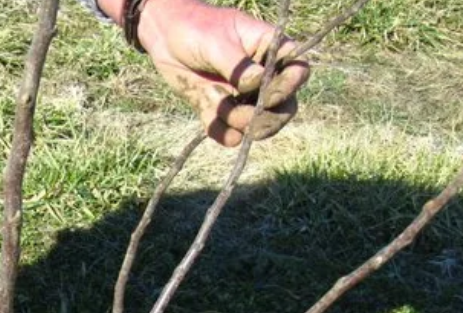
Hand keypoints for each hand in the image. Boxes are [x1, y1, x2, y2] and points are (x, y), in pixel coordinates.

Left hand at [135, 0, 309, 145]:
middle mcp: (263, 78)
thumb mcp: (216, 43)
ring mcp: (243, 98)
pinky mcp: (222, 112)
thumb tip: (257, 84)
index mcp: (271, 51)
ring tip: (214, 100)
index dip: (289, 88)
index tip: (268, 95)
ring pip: (258, 125)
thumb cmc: (196, 29)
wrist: (165, 38)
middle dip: (267, 119)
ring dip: (238, 122)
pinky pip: (229, 134)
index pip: (297, 72)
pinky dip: (221, 133)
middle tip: (245, 118)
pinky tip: (211, 120)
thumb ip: (237, 65)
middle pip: (285, 108)